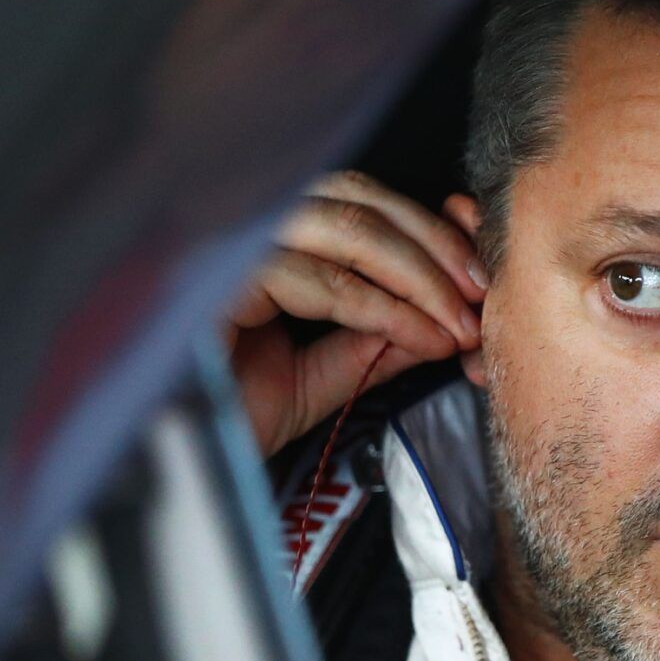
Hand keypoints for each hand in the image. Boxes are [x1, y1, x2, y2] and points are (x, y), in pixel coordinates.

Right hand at [227, 171, 485, 456]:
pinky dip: (381, 308)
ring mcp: (227, 244)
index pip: (355, 202)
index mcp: (264, 235)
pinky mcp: (218, 279)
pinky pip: (320, 281)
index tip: (476, 273)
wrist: (179, 459)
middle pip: (356, 200)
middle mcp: (243, 225)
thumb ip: (378, 336)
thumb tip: (446, 314)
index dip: (423, 229)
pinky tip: (419, 335)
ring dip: (416, 277)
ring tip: (457, 322)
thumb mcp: (324, 372)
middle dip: (431, 247)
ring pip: (346, 231)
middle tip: (480, 295)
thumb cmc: (233, 412)